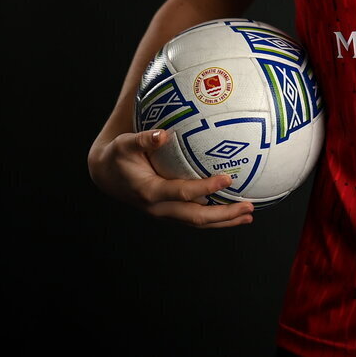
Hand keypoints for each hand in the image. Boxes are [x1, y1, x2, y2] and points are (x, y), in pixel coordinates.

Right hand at [89, 128, 254, 228]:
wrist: (107, 174)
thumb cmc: (119, 155)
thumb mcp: (124, 144)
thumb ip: (143, 139)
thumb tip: (163, 134)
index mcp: (150, 192)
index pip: (183, 193)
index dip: (206, 187)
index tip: (228, 179)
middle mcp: (159, 208)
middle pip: (196, 217)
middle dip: (224, 215)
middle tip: (249, 207)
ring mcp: (165, 213)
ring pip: (198, 222)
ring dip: (224, 221)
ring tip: (249, 214)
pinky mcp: (170, 212)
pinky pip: (195, 218)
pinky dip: (216, 219)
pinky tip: (234, 213)